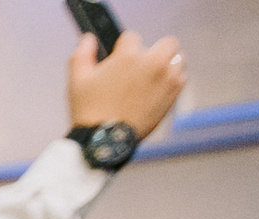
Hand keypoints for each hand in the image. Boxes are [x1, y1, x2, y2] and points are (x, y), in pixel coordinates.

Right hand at [69, 29, 183, 140]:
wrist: (105, 140)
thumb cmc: (90, 111)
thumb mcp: (77, 80)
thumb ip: (82, 53)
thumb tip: (88, 39)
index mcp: (128, 56)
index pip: (132, 37)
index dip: (121, 49)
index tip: (117, 63)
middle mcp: (152, 63)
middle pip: (167, 42)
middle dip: (155, 50)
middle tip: (142, 66)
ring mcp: (166, 78)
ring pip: (178, 58)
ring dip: (167, 64)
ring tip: (152, 78)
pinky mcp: (174, 93)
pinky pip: (181, 77)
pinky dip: (172, 80)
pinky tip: (157, 89)